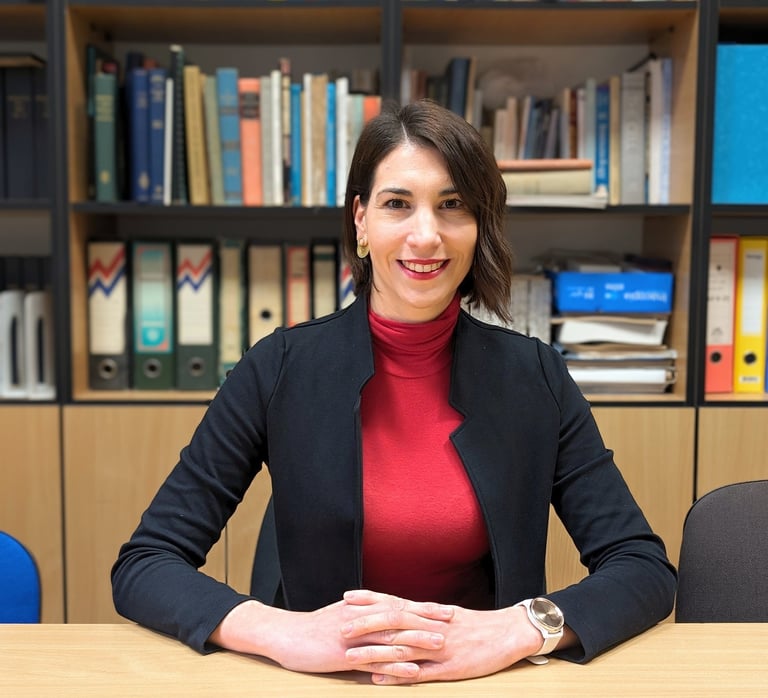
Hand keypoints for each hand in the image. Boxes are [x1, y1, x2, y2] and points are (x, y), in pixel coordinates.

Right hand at [209, 591, 453, 677]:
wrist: (284, 634)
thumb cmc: (313, 628)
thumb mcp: (342, 617)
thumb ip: (365, 617)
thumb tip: (386, 617)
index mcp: (363, 608)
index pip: (400, 605)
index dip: (424, 607)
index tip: (447, 608)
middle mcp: (362, 617)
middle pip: (402, 615)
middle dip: (428, 617)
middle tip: (454, 620)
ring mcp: (354, 635)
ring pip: (391, 635)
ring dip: (418, 638)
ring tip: (442, 643)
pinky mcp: (345, 654)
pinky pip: (374, 659)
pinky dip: (395, 663)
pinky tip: (412, 669)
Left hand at [341, 590, 544, 683]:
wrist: (509, 633)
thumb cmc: (477, 625)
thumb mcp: (447, 615)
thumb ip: (422, 616)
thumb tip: (398, 614)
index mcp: (429, 613)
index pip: (394, 602)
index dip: (370, 600)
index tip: (347, 597)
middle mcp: (430, 626)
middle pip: (393, 622)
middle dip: (365, 624)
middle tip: (340, 627)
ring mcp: (439, 648)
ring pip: (401, 648)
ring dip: (374, 652)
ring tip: (349, 656)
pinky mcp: (449, 668)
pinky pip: (419, 672)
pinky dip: (398, 675)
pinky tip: (379, 678)